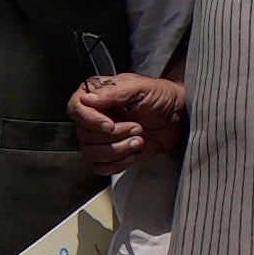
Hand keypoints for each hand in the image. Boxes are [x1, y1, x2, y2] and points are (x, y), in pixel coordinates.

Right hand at [64, 71, 189, 168]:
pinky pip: (99, 167)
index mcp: (96, 95)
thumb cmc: (161, 96)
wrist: (178, 115)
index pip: (76, 108)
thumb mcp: (141, 87)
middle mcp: (94, 116)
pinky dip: (118, 164)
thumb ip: (115, 91)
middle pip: (84, 134)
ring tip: (138, 140)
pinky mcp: (110, 153)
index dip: (90, 120)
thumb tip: (88, 98)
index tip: (109, 125)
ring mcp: (100, 137)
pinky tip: (134, 153)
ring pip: (90, 153)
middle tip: (137, 128)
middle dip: (113, 136)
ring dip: (117, 150)